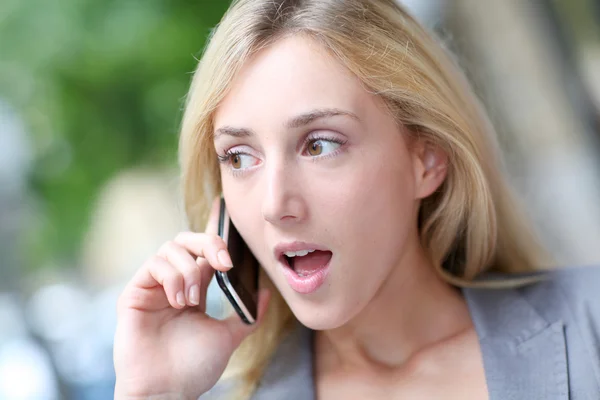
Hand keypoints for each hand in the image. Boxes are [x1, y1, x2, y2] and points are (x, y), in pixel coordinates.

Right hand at [113, 198, 269, 399]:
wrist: (168, 392)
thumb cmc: (193, 368)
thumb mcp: (229, 337)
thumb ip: (247, 314)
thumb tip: (265, 292)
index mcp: (195, 288)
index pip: (204, 251)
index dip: (214, 233)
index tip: (226, 219)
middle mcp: (173, 283)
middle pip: (187, 241)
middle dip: (209, 243)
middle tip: (224, 262)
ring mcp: (153, 287)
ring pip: (170, 249)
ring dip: (190, 270)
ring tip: (193, 300)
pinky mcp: (134, 293)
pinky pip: (153, 264)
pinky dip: (172, 276)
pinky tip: (179, 300)